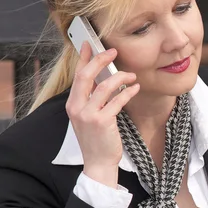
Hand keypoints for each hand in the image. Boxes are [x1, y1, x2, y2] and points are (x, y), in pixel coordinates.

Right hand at [66, 42, 139, 187]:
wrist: (98, 163)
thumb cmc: (97, 141)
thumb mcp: (89, 118)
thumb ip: (92, 101)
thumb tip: (103, 81)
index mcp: (72, 105)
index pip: (77, 76)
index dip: (84, 58)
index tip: (89, 44)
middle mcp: (77, 108)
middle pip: (86, 75)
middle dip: (100, 60)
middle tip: (113, 51)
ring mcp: (88, 115)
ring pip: (104, 86)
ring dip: (120, 77)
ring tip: (132, 75)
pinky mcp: (102, 122)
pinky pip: (117, 101)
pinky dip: (128, 92)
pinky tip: (135, 88)